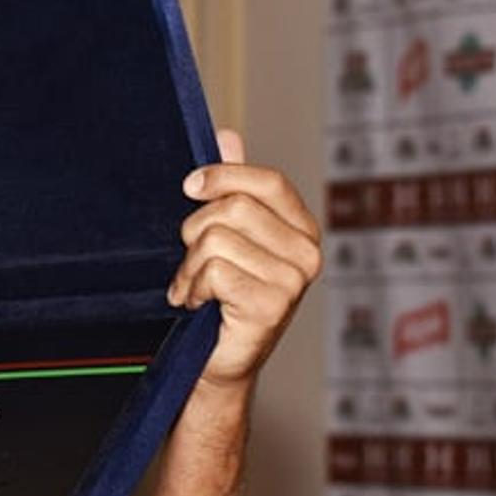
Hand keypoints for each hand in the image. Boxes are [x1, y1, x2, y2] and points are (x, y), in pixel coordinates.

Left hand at [166, 129, 320, 390]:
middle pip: (234, 208)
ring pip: (216, 240)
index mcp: (301, 229)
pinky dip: (190, 287)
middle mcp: (307, 254)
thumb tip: (227, 135)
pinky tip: (196, 304)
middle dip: (195, 229)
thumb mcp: (226, 235)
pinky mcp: (271, 306)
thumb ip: (232, 187)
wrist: (217, 361)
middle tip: (190, 258)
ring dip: (189, 266)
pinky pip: (212, 271)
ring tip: (194, 287)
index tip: (189, 186)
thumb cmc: (220, 296)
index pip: (269, 182)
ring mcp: (292, 281)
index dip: (225, 175)